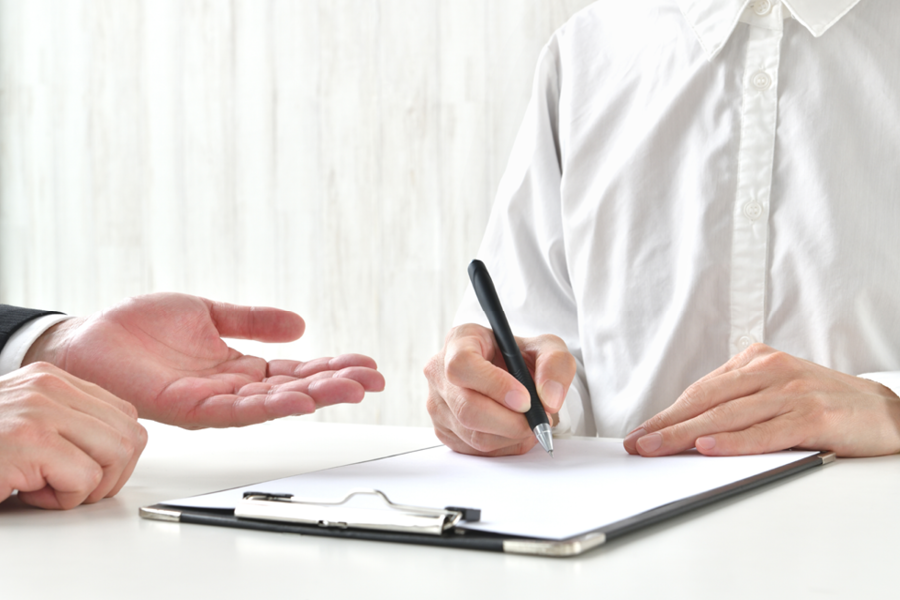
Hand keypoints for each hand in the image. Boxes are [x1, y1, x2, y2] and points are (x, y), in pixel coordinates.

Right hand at [0, 362, 146, 508]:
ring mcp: (39, 411)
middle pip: (129, 434)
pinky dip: (64, 500)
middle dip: (110, 474)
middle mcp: (49, 388)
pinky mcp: (29, 441)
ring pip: (115, 455)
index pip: (125, 414)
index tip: (88, 471)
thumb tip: (120, 448)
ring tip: (47, 488)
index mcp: (52, 380)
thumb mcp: (25, 422)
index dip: (116, 454)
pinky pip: (85, 479)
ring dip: (87, 487)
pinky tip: (28, 492)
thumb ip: (68, 422)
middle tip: (71, 487)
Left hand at [25, 293, 384, 427]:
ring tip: (350, 389)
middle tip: (373, 380)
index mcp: (238, 367)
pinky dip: (268, 406)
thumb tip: (300, 323)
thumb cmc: (139, 328)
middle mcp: (231, 388)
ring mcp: (211, 399)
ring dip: (314, 397)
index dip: (332, 367)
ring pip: (272, 403)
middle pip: (294, 389)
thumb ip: (253, 319)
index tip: (366, 363)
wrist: (86, 338)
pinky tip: (297, 399)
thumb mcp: (209, 312)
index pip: (296, 371)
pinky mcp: (186, 404)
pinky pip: (234, 410)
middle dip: (335, 385)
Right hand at [424, 323, 575, 455]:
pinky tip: (514, 430)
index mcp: (459, 341)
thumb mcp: (546, 347)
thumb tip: (548, 399)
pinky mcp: (443, 431)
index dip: (494, 385)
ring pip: (473, 435)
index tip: (524, 399)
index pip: (463, 365)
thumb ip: (555, 364)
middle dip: (510, 422)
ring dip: (511, 436)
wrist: (509, 373)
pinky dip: (503, 446)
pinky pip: (474, 450)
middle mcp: (440, 372)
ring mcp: (437, 404)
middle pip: (467, 408)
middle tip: (537, 420)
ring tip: (529, 423)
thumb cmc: (519, 356)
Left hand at [623, 344, 899, 457]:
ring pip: (728, 416)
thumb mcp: (775, 392)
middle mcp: (771, 370)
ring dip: (686, 435)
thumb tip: (686, 428)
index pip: (701, 390)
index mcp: (756, 361)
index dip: (667, 413)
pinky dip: (734, 442)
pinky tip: (707, 448)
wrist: (885, 410)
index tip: (640, 432)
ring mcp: (792, 391)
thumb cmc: (821, 403)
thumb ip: (737, 402)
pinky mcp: (812, 416)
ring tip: (657, 448)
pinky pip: (765, 431)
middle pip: (706, 401)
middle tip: (637, 443)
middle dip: (666, 424)